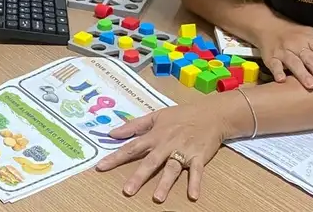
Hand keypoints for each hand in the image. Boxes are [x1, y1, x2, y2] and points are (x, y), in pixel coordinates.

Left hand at [94, 104, 224, 202]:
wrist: (211, 114)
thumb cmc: (181, 115)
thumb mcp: (156, 116)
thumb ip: (133, 125)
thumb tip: (112, 133)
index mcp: (155, 135)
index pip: (131, 147)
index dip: (116, 157)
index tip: (101, 167)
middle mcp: (167, 144)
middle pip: (150, 161)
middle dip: (139, 176)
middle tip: (128, 190)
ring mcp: (183, 151)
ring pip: (172, 168)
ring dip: (165, 183)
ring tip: (158, 198)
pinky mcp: (199, 156)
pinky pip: (197, 171)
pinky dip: (195, 182)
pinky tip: (193, 195)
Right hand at [256, 17, 312, 92]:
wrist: (269, 26)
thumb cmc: (296, 35)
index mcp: (311, 40)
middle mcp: (298, 44)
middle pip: (311, 60)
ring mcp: (283, 50)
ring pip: (294, 62)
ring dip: (302, 74)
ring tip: (311, 86)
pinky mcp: (270, 57)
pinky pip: (274, 64)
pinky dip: (277, 71)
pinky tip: (281, 80)